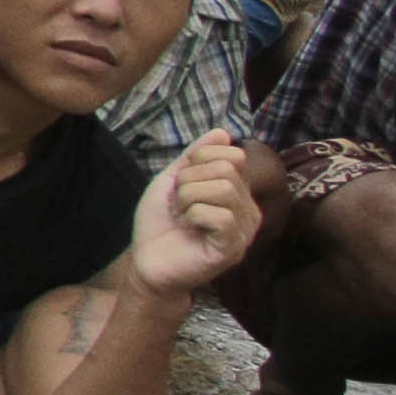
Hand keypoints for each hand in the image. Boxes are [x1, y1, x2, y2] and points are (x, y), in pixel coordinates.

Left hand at [127, 129, 261, 296]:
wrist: (147, 262)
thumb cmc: (160, 224)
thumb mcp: (173, 180)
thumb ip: (195, 156)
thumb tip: (222, 131)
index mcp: (238, 193)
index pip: (230, 155)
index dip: (196, 161)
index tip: (180, 183)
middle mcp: (248, 211)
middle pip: (227, 170)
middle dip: (189, 181)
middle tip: (179, 205)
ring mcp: (244, 231)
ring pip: (224, 189)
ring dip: (189, 199)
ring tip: (183, 217)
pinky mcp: (233, 248)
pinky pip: (220, 216)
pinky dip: (194, 216)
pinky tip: (189, 229)